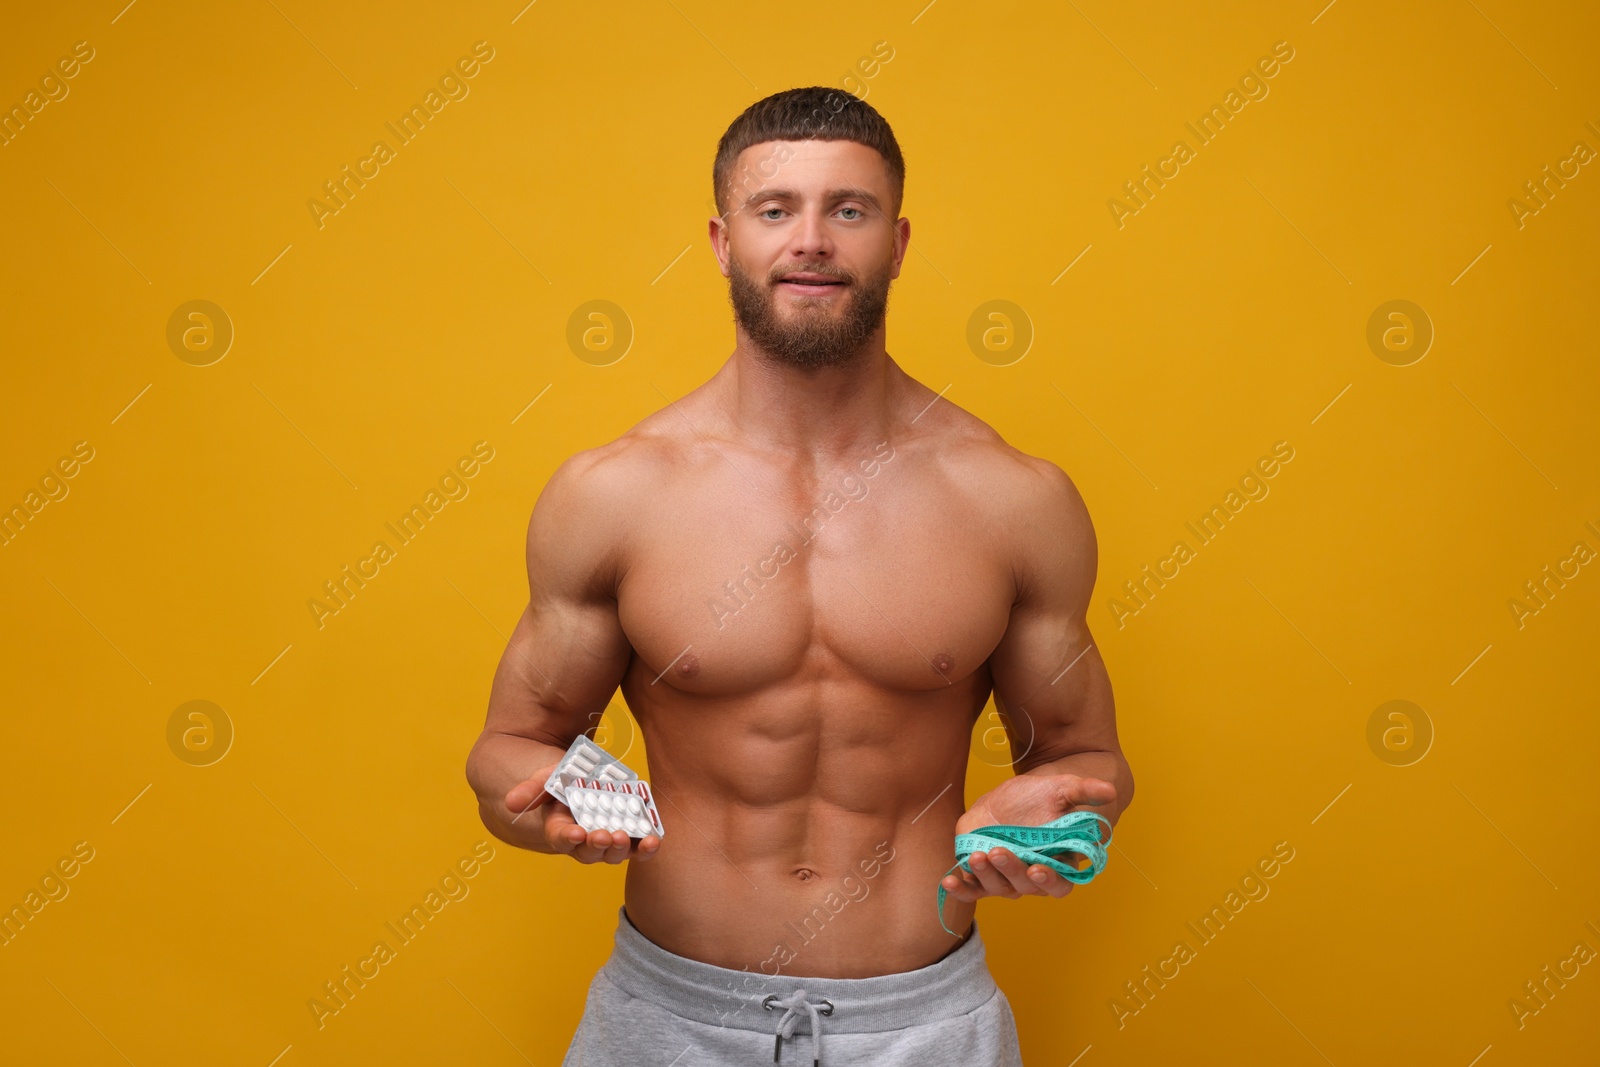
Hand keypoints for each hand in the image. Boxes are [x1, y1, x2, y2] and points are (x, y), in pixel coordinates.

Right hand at [505, 765, 661, 864]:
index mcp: (559, 829)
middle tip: (605, 835)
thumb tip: (510, 803)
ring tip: (627, 838)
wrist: (578, 783)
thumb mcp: (544, 779)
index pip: (561, 839)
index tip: (576, 832)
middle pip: (589, 852)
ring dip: (621, 849)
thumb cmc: (560, 783)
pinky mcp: (627, 835)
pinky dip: (644, 848)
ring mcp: (605, 840)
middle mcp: (583, 841)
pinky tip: (653, 840)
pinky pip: (636, 848)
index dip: (568, 837)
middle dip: (598, 845)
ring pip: (612, 854)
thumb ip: (531, 789)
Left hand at [940, 773, 1114, 902]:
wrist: (1017, 796)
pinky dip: (960, 889)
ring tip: (976, 856)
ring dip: (985, 876)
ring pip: (996, 887)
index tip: (1038, 868)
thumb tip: (1109, 790)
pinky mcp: (982, 872)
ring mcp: (1005, 878)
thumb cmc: (1045, 796)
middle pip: (1023, 886)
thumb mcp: (1063, 788)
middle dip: (1011, 871)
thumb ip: (1085, 791)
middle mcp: (1031, 878)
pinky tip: (948, 881)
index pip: (1059, 885)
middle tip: (998, 851)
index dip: (1049, 881)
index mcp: (1058, 865)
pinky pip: (971, 888)